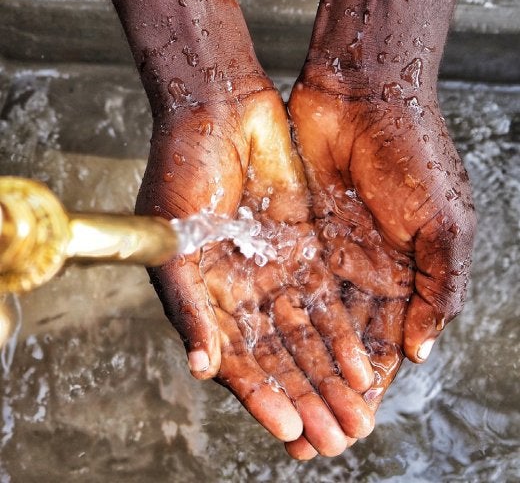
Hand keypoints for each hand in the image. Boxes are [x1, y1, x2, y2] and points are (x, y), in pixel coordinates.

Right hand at [136, 87, 375, 457]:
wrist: (216, 109)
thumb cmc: (180, 167)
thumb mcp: (172, 237)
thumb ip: (187, 302)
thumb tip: (201, 366)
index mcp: (204, 294)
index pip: (236, 360)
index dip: (262, 396)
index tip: (289, 429)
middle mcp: (241, 290)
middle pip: (278, 357)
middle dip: (306, 395)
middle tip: (336, 435)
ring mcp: (274, 269)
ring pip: (307, 335)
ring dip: (330, 374)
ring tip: (357, 410)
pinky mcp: (304, 247)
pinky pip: (327, 298)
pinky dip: (343, 331)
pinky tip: (362, 363)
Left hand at [288, 79, 475, 406]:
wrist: (363, 95)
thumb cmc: (414, 152)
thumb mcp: (444, 221)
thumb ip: (441, 286)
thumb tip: (421, 349)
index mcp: (405, 275)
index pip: (385, 344)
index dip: (369, 384)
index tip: (351, 422)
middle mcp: (363, 272)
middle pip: (341, 343)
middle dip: (327, 387)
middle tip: (312, 433)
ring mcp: (326, 254)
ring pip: (307, 322)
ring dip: (298, 365)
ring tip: (284, 406)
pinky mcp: (293, 235)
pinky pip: (281, 285)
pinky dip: (274, 320)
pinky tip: (262, 353)